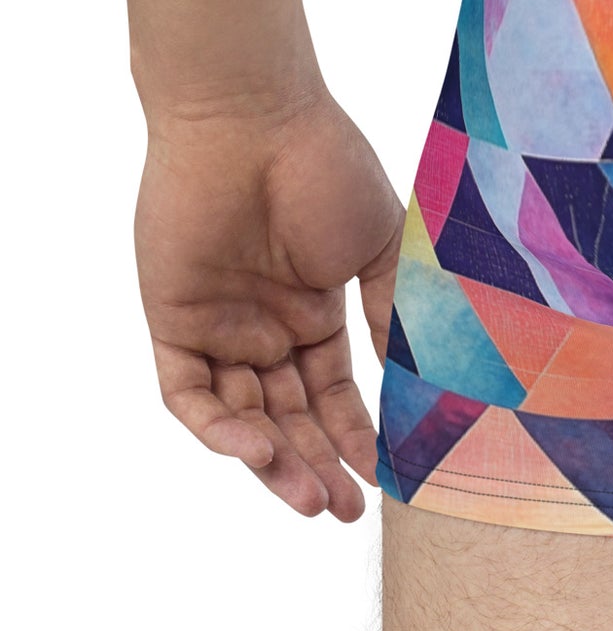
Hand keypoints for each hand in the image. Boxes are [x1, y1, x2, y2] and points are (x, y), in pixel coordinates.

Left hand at [136, 94, 404, 519]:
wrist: (255, 118)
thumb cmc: (326, 166)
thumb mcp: (379, 248)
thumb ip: (394, 313)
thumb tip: (419, 380)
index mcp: (314, 309)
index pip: (332, 392)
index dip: (356, 436)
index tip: (386, 476)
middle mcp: (265, 326)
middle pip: (288, 417)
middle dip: (318, 466)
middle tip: (346, 512)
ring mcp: (219, 325)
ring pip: (242, 417)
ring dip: (275, 461)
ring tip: (312, 498)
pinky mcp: (175, 319)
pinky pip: (190, 394)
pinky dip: (219, 429)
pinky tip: (259, 450)